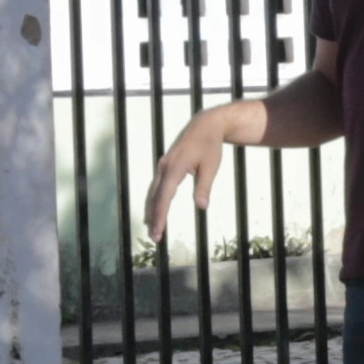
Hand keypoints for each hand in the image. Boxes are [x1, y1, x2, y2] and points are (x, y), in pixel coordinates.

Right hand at [139, 109, 243, 243]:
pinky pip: (156, 187)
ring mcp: (162, 166)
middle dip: (154, 218)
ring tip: (152, 230)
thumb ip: (204, 186)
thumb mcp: (211, 166)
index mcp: (175, 167)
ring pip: (153, 192)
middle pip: (155, 197)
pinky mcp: (165, 166)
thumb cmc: (210, 146)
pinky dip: (154, 201)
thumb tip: (201, 206)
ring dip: (152, 211)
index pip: (164, 196)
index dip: (160, 215)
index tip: (158, 231)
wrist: (205, 125)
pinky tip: (154, 212)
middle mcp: (164, 167)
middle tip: (155, 238)